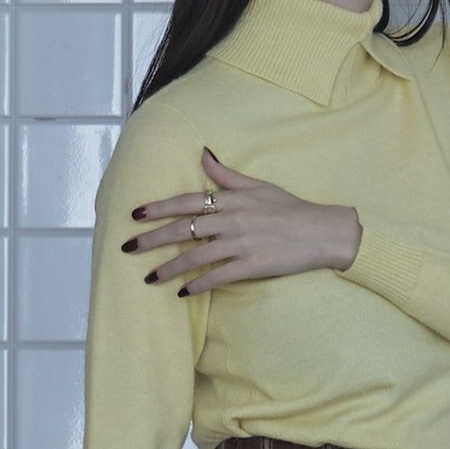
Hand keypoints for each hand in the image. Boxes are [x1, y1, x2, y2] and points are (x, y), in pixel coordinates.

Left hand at [120, 147, 361, 295]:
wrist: (322, 232)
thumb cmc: (290, 208)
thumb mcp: (259, 186)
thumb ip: (227, 176)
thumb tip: (203, 155)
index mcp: (232, 199)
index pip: (187, 201)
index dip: (159, 208)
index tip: (135, 215)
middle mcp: (232, 220)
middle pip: (184, 229)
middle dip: (152, 239)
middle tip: (127, 248)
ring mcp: (242, 243)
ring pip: (196, 256)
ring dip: (170, 268)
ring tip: (149, 277)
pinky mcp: (252, 265)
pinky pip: (218, 276)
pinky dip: (199, 285)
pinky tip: (182, 292)